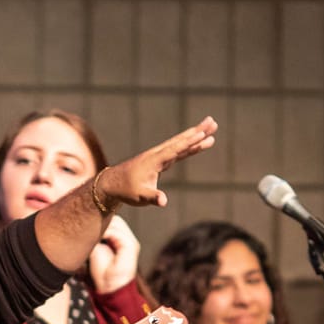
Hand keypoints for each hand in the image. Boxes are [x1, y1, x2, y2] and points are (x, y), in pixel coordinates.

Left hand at [86, 216, 139, 293]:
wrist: (110, 287)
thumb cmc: (102, 271)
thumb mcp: (95, 250)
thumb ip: (95, 236)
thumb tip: (86, 224)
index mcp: (119, 239)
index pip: (113, 220)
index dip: (100, 219)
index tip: (87, 222)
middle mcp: (126, 238)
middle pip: (116, 219)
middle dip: (103, 221)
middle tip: (89, 226)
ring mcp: (130, 241)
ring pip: (117, 223)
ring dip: (104, 226)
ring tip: (93, 233)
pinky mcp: (131, 246)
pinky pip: (118, 233)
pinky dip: (107, 233)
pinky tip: (99, 238)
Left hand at [99, 117, 217, 208]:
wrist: (111, 184)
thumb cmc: (125, 190)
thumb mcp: (139, 196)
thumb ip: (153, 198)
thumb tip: (163, 201)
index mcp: (154, 161)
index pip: (174, 149)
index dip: (189, 142)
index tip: (202, 134)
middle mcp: (157, 154)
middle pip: (180, 141)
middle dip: (197, 131)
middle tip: (212, 121)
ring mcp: (158, 156)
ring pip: (180, 143)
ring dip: (195, 135)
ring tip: (211, 126)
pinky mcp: (160, 160)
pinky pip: (178, 150)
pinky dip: (189, 146)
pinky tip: (199, 142)